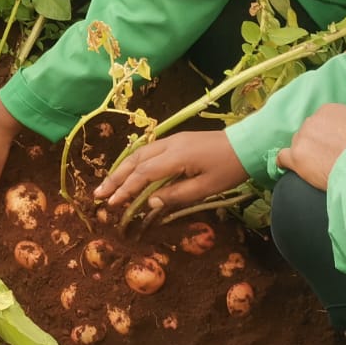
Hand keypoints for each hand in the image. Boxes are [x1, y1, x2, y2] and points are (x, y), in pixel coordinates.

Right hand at [94, 130, 247, 218]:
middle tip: (99, 194)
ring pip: (139, 153)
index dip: (126, 189)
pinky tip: (127, 172)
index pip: (143, 174)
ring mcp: (172, 140)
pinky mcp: (176, 141)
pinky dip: (133, 163)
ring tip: (107, 185)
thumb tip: (149, 203)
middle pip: (135, 160)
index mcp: (176, 156)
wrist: (246, 144)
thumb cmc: (228, 169)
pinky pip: (148, 151)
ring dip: (121, 169)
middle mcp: (169, 144)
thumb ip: (176, 195)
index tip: (112, 204)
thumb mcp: (205, 188)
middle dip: (115, 178)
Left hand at [276, 99, 345, 191]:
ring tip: (321, 164)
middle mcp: (312, 121)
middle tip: (336, 154)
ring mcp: (302, 140)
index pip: (328, 119)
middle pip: (313, 131)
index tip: (345, 142)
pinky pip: (283, 158)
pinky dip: (287, 162)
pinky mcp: (296, 159)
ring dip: (308, 151)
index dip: (337, 132)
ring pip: (301, 144)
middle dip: (322, 141)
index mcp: (328, 110)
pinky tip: (293, 166)